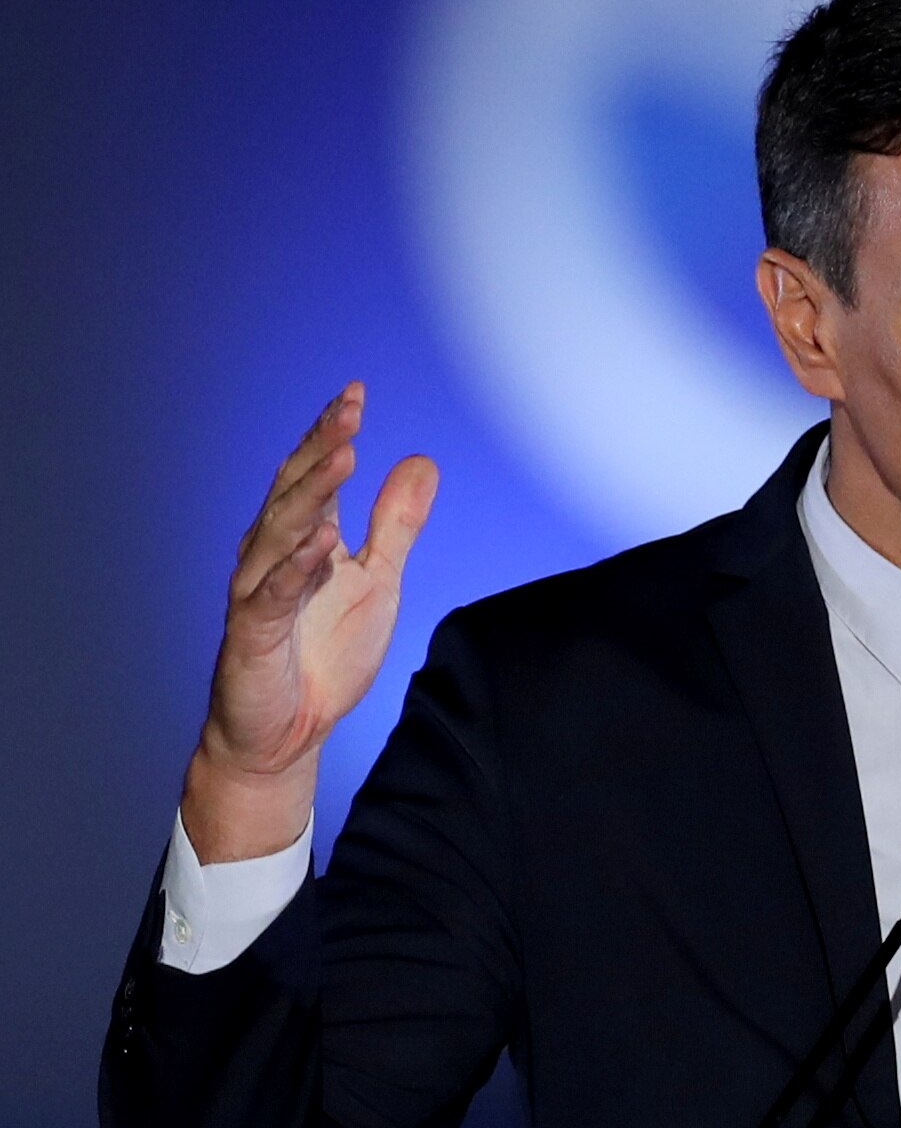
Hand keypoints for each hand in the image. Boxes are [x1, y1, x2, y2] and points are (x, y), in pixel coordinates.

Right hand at [181, 382, 437, 860]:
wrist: (287, 733)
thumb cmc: (323, 653)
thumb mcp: (377, 581)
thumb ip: (396, 525)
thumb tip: (422, 460)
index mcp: (301, 539)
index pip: (313, 476)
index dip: (331, 435)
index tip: (354, 394)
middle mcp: (273, 557)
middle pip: (294, 491)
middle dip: (322, 448)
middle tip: (349, 408)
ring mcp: (259, 594)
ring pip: (279, 532)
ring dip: (311, 494)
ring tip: (343, 456)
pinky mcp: (251, 636)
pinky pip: (271, 595)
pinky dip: (296, 566)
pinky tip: (322, 541)